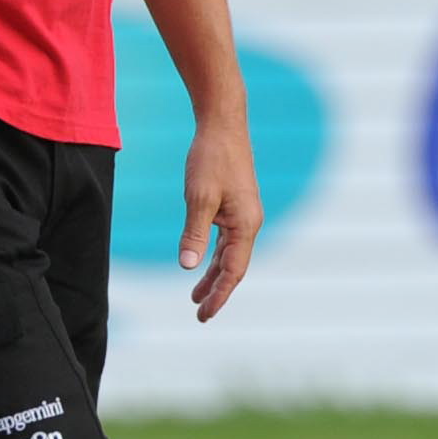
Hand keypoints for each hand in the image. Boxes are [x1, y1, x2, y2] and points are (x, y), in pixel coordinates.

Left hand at [178, 115, 262, 321]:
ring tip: (195, 296)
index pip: (233, 271)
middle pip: (233, 267)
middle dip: (216, 291)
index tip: (204, 315)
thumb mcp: (199, 198)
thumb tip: (188, 267)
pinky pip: (225, 240)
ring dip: (213, 275)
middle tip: (199, 315)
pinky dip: (213, 255)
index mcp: (246, 225)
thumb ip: (194, 234)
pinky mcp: (234, 206)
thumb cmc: (211, 158)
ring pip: (228, 254)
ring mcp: (243, 214)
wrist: (222, 124)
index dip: (219, 295)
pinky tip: (201, 263)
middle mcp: (249, 223)